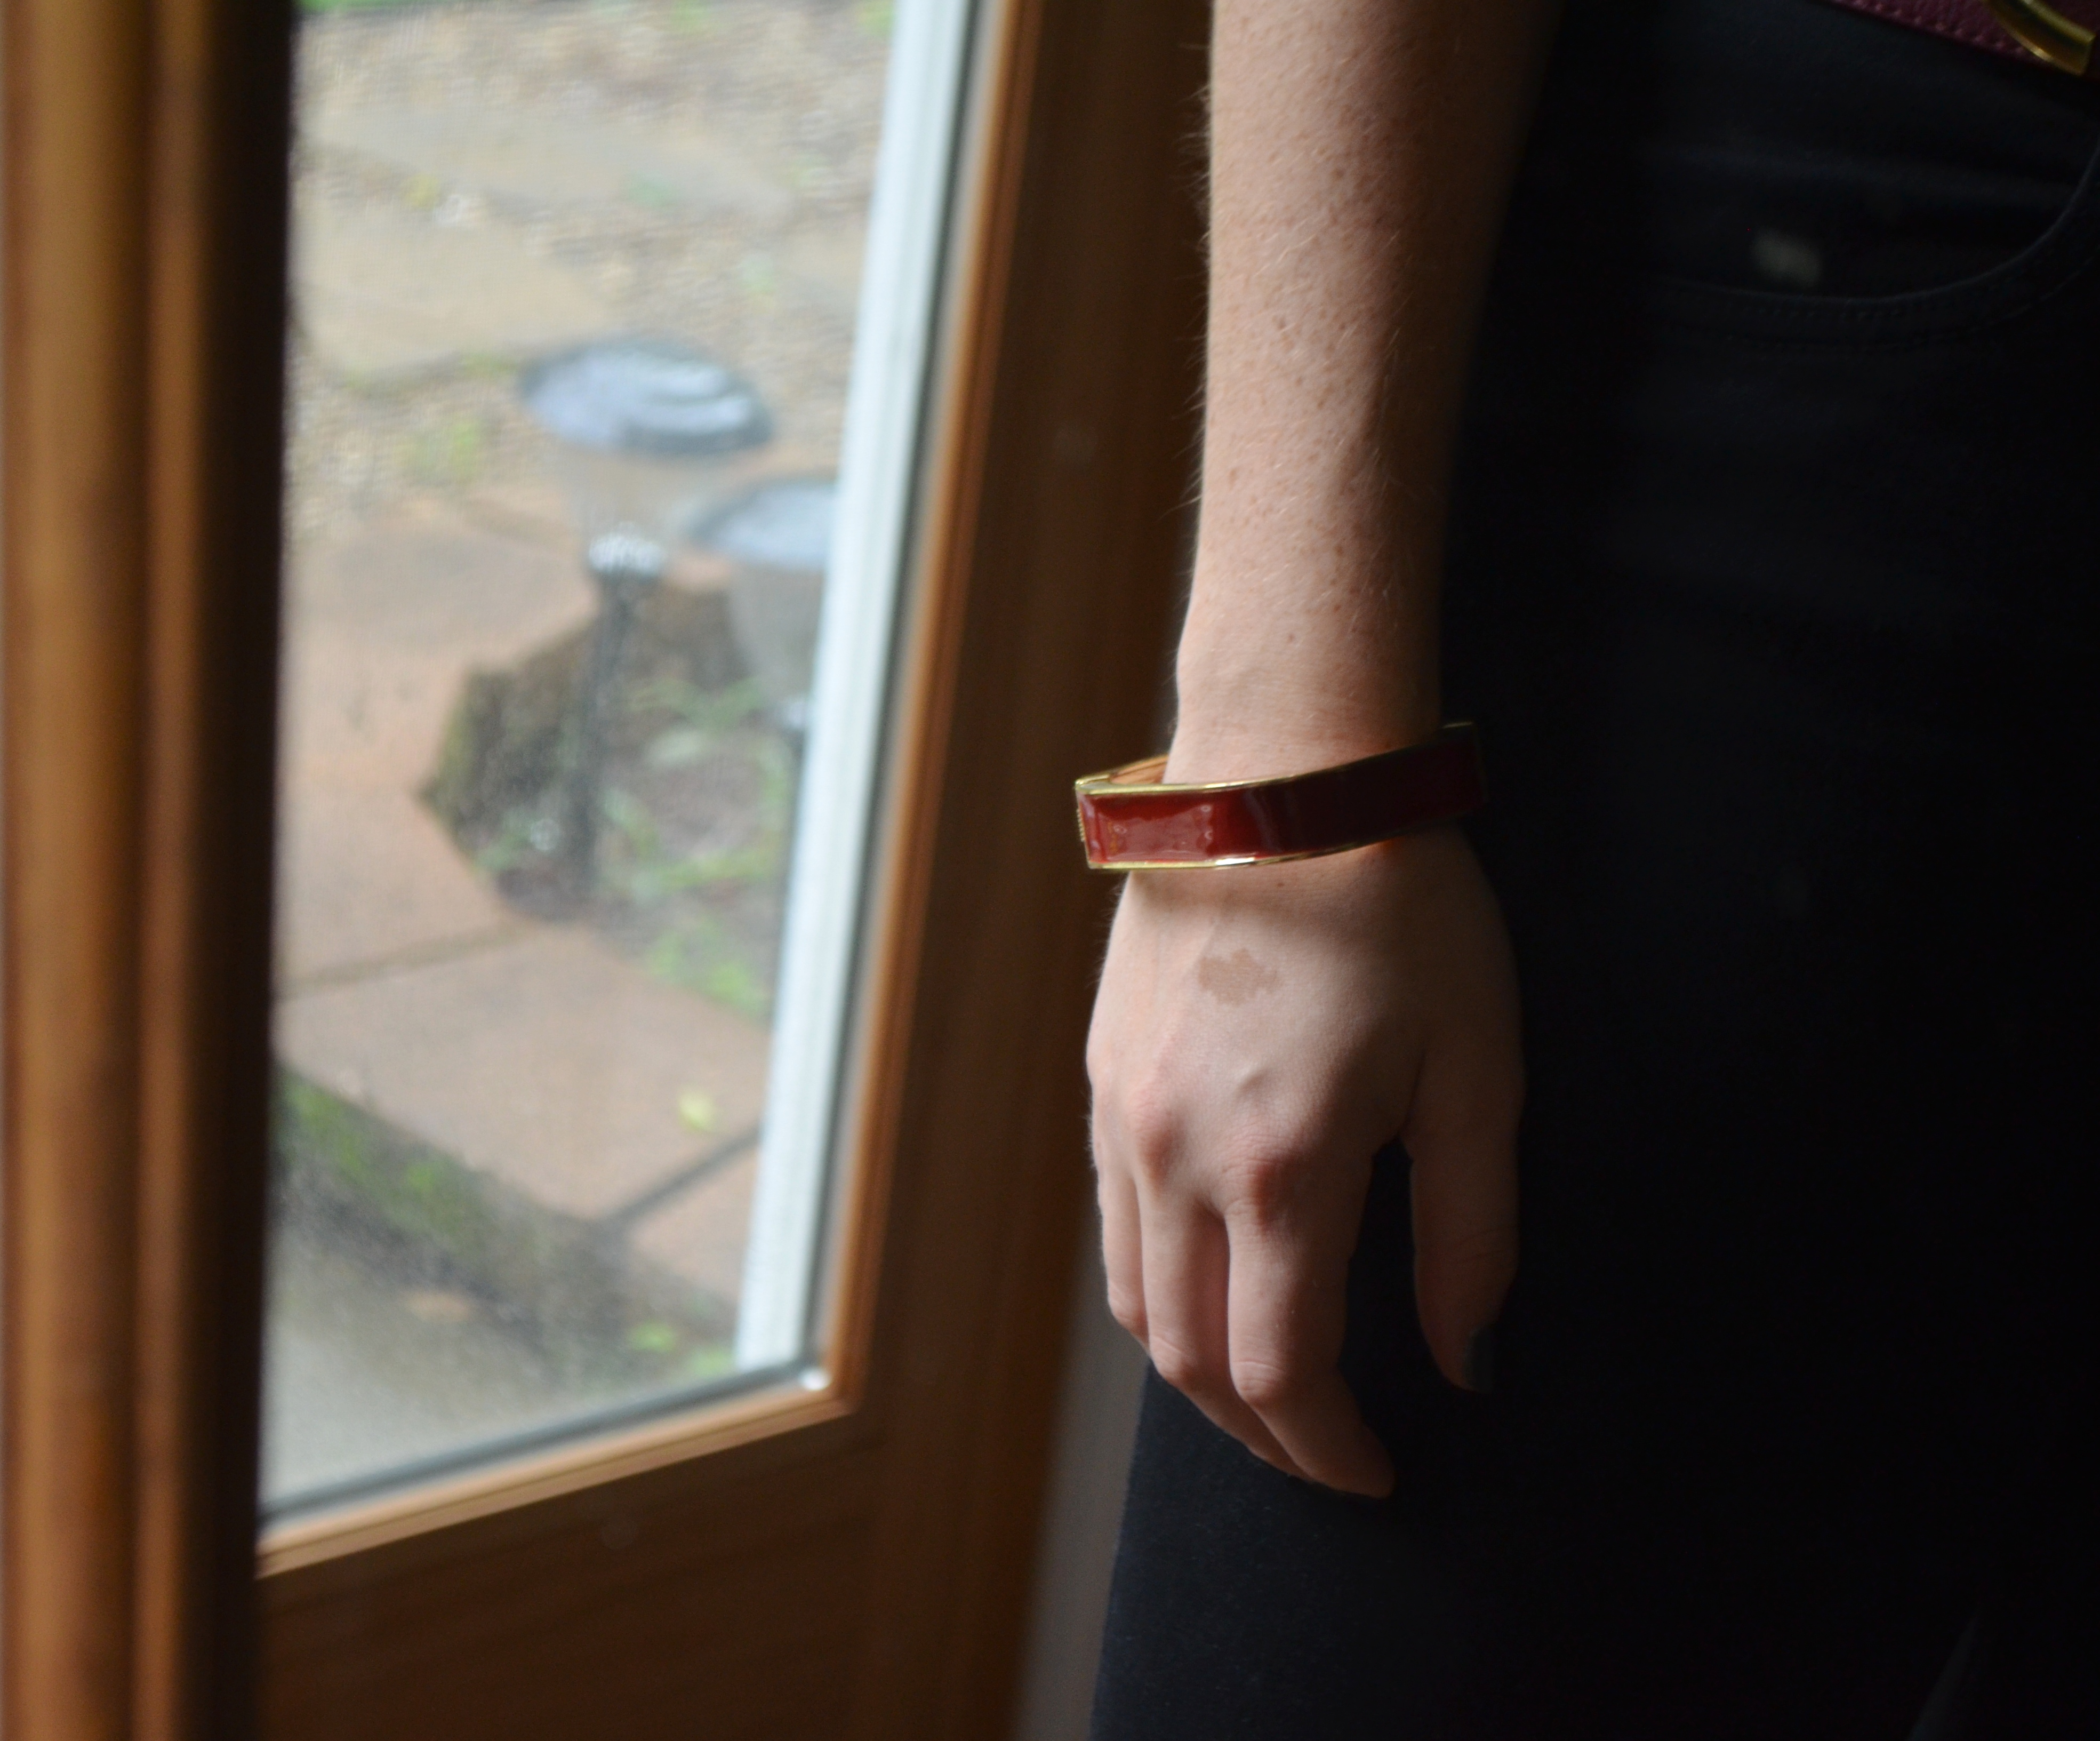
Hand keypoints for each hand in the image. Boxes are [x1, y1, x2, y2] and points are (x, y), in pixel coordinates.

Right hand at [1086, 822, 1521, 1495]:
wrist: (1286, 781)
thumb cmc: (1404, 913)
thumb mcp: (1476, 1073)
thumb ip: (1472, 1234)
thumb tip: (1466, 1360)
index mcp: (1280, 1169)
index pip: (1282, 1372)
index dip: (1329, 1448)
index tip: (1379, 1472)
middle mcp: (1176, 1158)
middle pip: (1190, 1359)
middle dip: (1261, 1432)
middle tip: (1328, 1450)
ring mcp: (1122, 1118)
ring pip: (1134, 1304)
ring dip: (1199, 1372)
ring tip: (1269, 1389)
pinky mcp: (1102, 1078)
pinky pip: (1114, 1225)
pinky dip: (1158, 1289)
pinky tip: (1213, 1281)